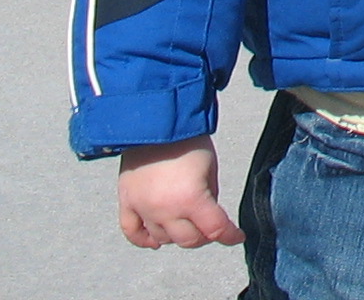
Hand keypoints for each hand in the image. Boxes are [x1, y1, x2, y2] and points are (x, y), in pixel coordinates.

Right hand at [117, 136, 242, 249]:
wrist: (156, 122)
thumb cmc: (187, 140)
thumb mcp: (210, 167)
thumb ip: (210, 195)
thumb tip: (207, 214)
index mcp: (191, 198)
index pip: (215, 229)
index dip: (229, 235)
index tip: (237, 236)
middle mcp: (166, 209)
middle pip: (188, 239)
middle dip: (204, 236)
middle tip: (210, 228)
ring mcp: (144, 208)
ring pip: (163, 239)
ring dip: (177, 237)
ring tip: (186, 228)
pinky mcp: (127, 203)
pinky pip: (132, 232)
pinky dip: (144, 240)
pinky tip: (155, 241)